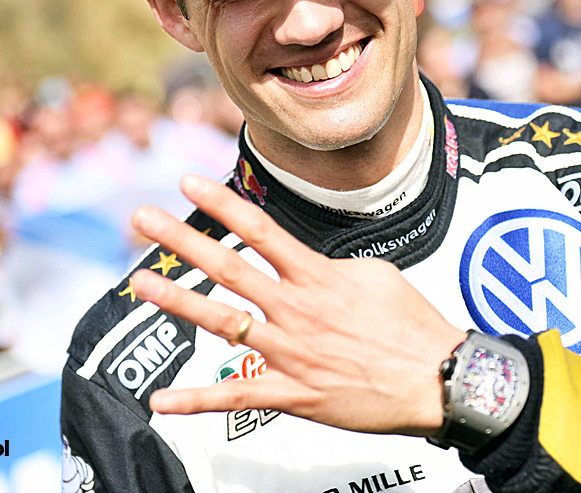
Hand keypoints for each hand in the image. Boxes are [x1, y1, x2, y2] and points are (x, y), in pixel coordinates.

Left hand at [130, 174, 465, 435]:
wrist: (439, 379)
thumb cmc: (412, 326)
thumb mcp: (374, 276)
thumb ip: (329, 268)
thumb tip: (303, 264)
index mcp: (317, 277)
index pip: (259, 229)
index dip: (220, 204)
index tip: (187, 181)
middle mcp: (297, 310)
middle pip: (228, 267)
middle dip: (181, 240)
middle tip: (142, 218)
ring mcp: (291, 352)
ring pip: (223, 322)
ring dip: (178, 302)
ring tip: (141, 283)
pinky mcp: (294, 394)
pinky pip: (237, 395)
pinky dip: (196, 399)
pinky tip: (161, 399)